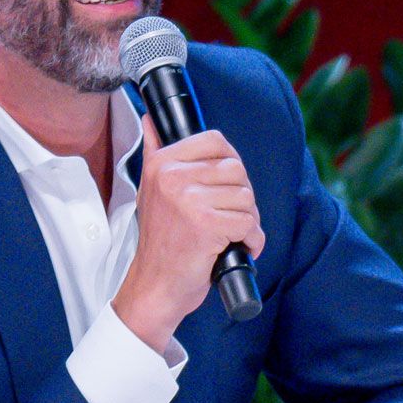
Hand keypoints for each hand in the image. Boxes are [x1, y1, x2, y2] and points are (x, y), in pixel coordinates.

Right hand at [113, 114, 264, 352]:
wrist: (155, 284)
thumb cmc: (161, 240)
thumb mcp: (150, 190)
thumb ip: (155, 152)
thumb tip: (151, 118)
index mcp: (162, 164)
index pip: (215, 140)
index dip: (231, 162)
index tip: (226, 184)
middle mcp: (173, 177)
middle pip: (237, 169)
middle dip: (242, 196)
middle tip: (229, 216)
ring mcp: (189, 201)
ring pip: (246, 197)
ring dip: (248, 220)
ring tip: (231, 233)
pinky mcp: (207, 225)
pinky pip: (248, 223)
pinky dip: (251, 240)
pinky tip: (237, 247)